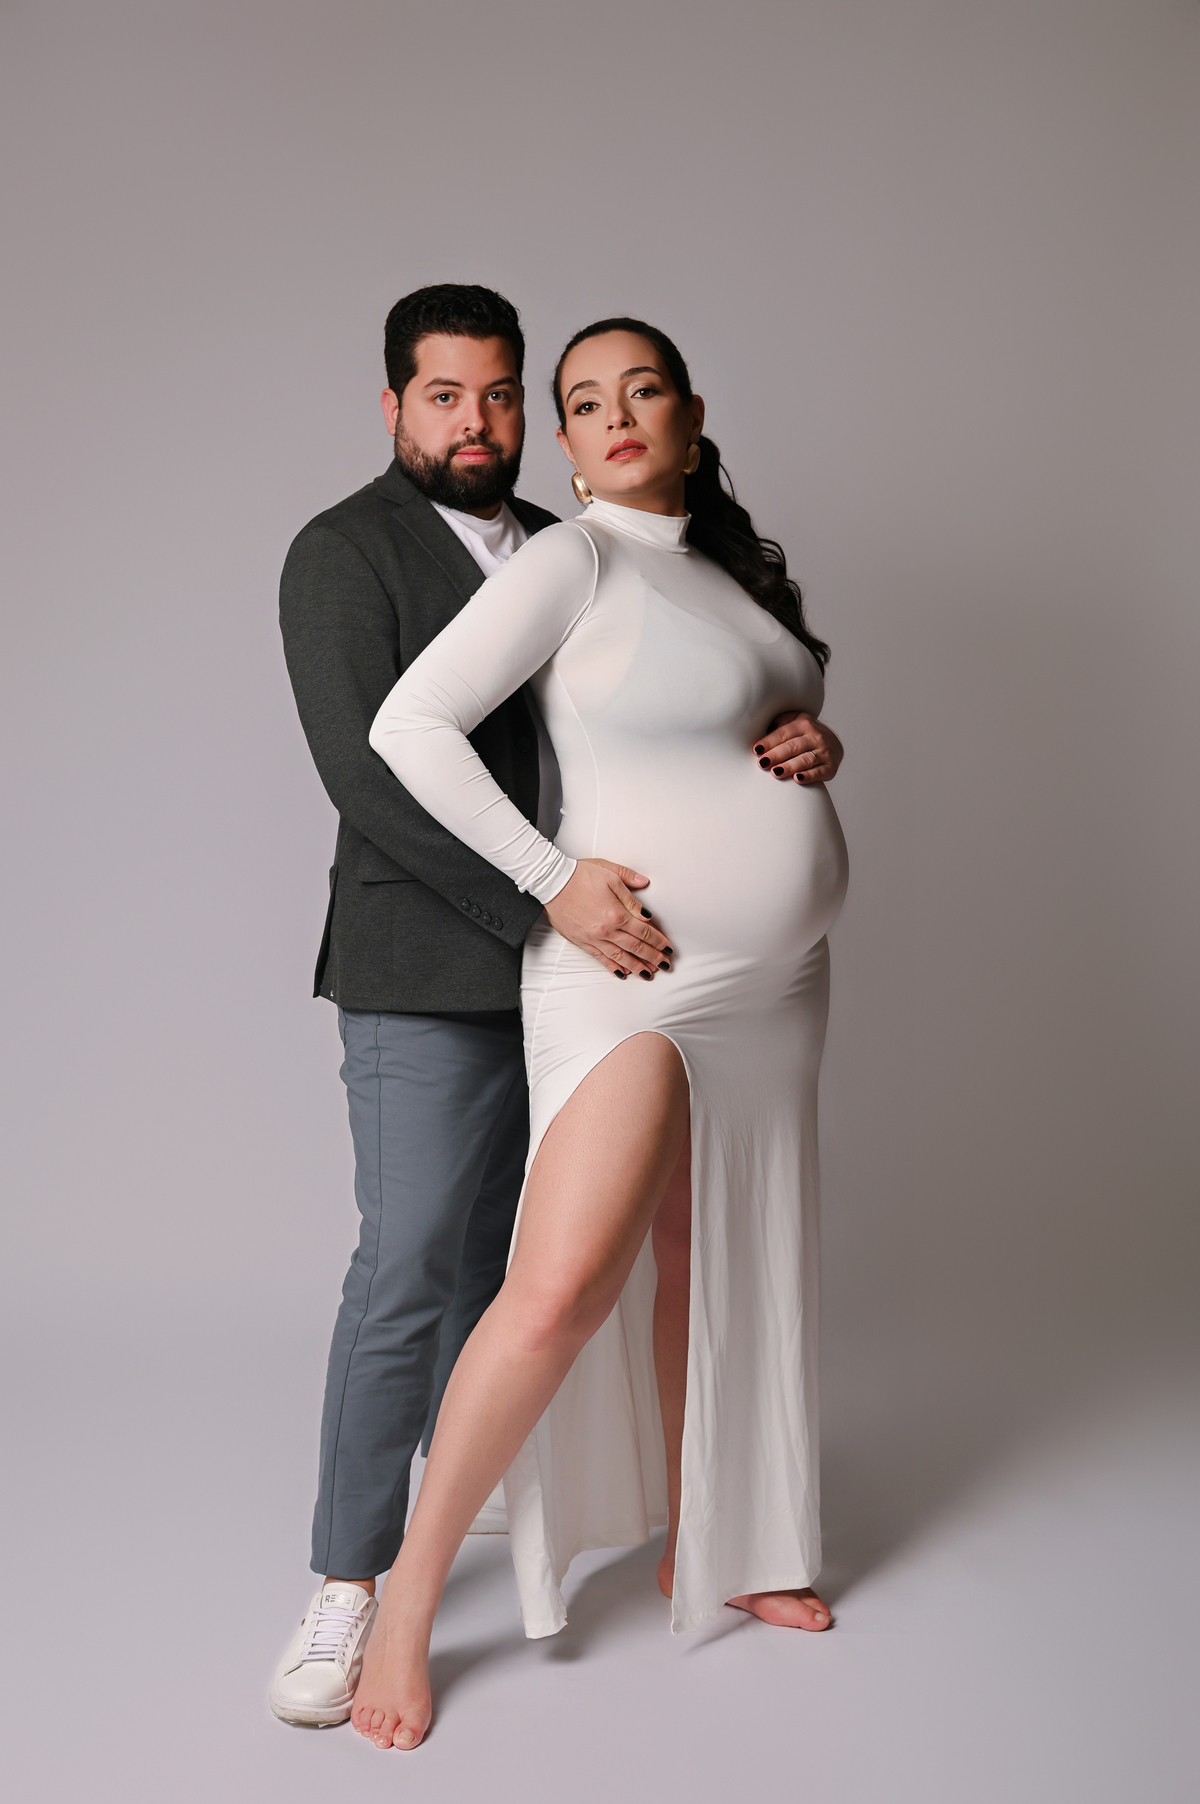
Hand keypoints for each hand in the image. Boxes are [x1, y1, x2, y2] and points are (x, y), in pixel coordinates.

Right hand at [544, 859, 674, 979]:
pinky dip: (613, 967)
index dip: (658, 941)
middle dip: (652, 957)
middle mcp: (607, 929)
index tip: (668, 948)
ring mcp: (594, 937)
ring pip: (620, 957)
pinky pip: (601, 958)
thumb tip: (646, 892)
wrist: (552, 882)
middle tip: (665, 965)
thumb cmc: (580, 874)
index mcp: (617, 912)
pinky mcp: (582, 941)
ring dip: (636, 966)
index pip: (644, 931)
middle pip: (635, 947)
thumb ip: (630, 885)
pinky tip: (623, 973)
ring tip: (649, 974)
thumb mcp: (610, 873)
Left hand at [753, 711, 843, 784]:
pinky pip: (819, 772)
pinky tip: (797, 779)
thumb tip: (754, 730)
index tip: (757, 750)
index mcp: (804, 723)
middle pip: (793, 746)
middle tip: (762, 763)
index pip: (784, 733)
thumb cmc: (804, 735)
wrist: (832, 744)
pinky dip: (808, 776)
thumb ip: (778, 724)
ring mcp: (825, 752)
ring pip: (805, 760)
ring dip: (789, 766)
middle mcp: (816, 736)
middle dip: (776, 755)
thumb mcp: (794, 722)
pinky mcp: (831, 767)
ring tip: (775, 772)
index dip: (769, 741)